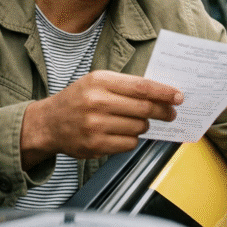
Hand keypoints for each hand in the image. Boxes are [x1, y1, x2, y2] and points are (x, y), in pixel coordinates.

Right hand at [21, 71, 182, 167]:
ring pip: (138, 128)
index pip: (141, 87)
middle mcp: (97, 102)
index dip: (163, 92)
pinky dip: (131, 140)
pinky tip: (121, 133)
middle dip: (163, 111)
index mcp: (99, 81)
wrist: (48, 123)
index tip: (178, 96)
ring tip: (133, 121)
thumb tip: (160, 94)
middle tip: (171, 113)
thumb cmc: (78, 100)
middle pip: (143, 108)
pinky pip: (129, 144)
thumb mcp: (96, 82)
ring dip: (143, 126)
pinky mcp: (95, 145)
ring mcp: (95, 125)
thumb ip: (125, 86)